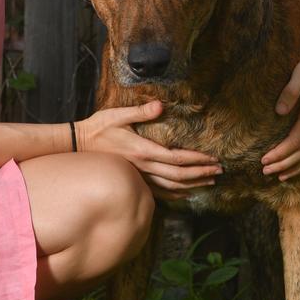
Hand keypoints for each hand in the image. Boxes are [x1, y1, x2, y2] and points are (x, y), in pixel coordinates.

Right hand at [76, 100, 221, 200]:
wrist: (79, 144)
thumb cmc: (99, 127)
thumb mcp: (118, 115)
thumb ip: (141, 112)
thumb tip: (160, 105)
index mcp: (143, 151)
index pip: (177, 158)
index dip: (198, 160)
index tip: (213, 158)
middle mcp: (144, 167)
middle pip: (179, 175)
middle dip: (202, 173)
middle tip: (220, 170)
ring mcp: (139, 176)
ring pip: (171, 187)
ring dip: (193, 185)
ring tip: (210, 181)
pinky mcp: (135, 179)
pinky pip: (159, 192)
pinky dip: (176, 194)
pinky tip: (186, 193)